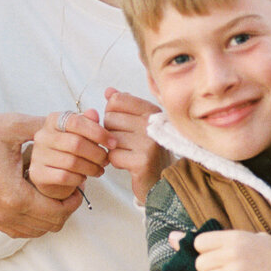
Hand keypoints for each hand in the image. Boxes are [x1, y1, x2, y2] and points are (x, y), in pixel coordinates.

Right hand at [0, 113, 78, 236]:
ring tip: (56, 191)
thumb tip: (72, 123)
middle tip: (71, 186)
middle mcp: (6, 214)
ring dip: (51, 215)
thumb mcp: (13, 126)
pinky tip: (37, 197)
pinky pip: (21, 229)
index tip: (79, 180)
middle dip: (66, 207)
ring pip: (36, 231)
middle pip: (51, 226)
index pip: (59, 212)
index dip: (75, 198)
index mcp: (15, 196)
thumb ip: (45, 127)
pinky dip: (35, 220)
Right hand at [28, 109, 110, 200]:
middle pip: (75, 143)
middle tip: (106, 160)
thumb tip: (93, 112)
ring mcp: (38, 155)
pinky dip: (79, 178)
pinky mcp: (38, 173)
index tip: (113, 143)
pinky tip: (84, 177)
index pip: (76, 122)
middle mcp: (43, 136)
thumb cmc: (70, 149)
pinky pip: (64, 176)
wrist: (52, 173)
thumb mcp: (80, 133)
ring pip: (72, 162)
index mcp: (53, 120)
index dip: (98, 132)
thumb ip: (88, 123)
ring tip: (99, 169)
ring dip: (91, 168)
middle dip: (97, 153)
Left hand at [101, 88, 169, 202]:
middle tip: (126, 143)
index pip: (116, 100)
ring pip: (110, 138)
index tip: (122, 125)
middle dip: (111, 132)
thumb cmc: (147, 150)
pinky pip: (113, 156)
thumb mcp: (139, 123)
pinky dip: (116, 161)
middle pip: (110, 119)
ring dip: (114, 148)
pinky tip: (129, 164)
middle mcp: (152, 124)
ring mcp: (148, 142)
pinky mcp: (142, 161)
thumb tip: (108, 91)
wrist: (161, 180)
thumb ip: (124, 105)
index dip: (112, 114)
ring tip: (129, 153)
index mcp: (152, 111)